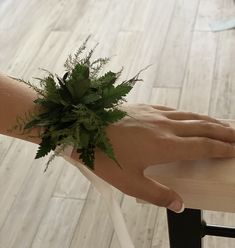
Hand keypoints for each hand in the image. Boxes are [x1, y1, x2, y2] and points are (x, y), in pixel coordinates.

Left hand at [71, 103, 234, 212]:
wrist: (83, 129)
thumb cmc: (104, 156)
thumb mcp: (130, 183)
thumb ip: (157, 195)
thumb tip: (178, 204)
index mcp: (164, 145)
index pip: (203, 146)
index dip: (223, 148)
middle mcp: (164, 126)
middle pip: (202, 127)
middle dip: (224, 132)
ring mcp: (154, 114)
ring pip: (190, 115)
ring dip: (209, 120)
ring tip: (221, 125)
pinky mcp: (145, 108)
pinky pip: (173, 109)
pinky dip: (187, 114)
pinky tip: (188, 117)